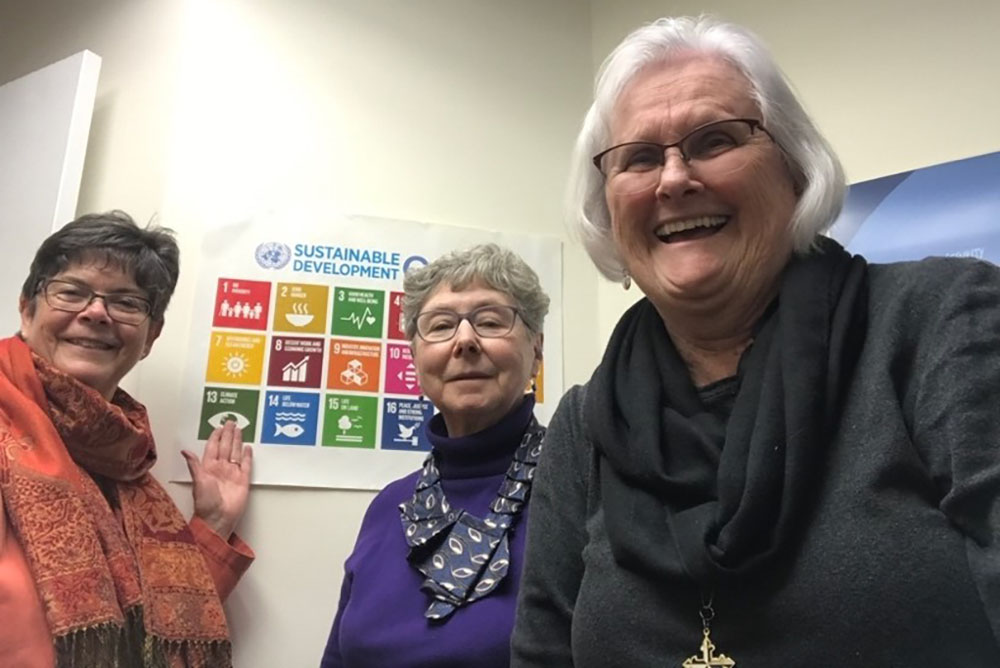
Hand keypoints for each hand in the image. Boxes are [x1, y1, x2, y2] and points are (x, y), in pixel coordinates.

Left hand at [182, 419, 251, 538]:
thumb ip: (194, 465)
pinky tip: (248, 448)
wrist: (218, 519)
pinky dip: (247, 456)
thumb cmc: (205, 503)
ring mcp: (232, 474)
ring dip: (237, 441)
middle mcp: (221, 469)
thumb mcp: (198, 481)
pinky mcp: (243, 481)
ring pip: (235, 453)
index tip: (218, 427)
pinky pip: (246, 465)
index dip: (215, 437)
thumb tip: (185, 451)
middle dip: (228, 434)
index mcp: (208, 467)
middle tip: (231, 422)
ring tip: (239, 430)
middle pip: (225, 447)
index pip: (213, 447)